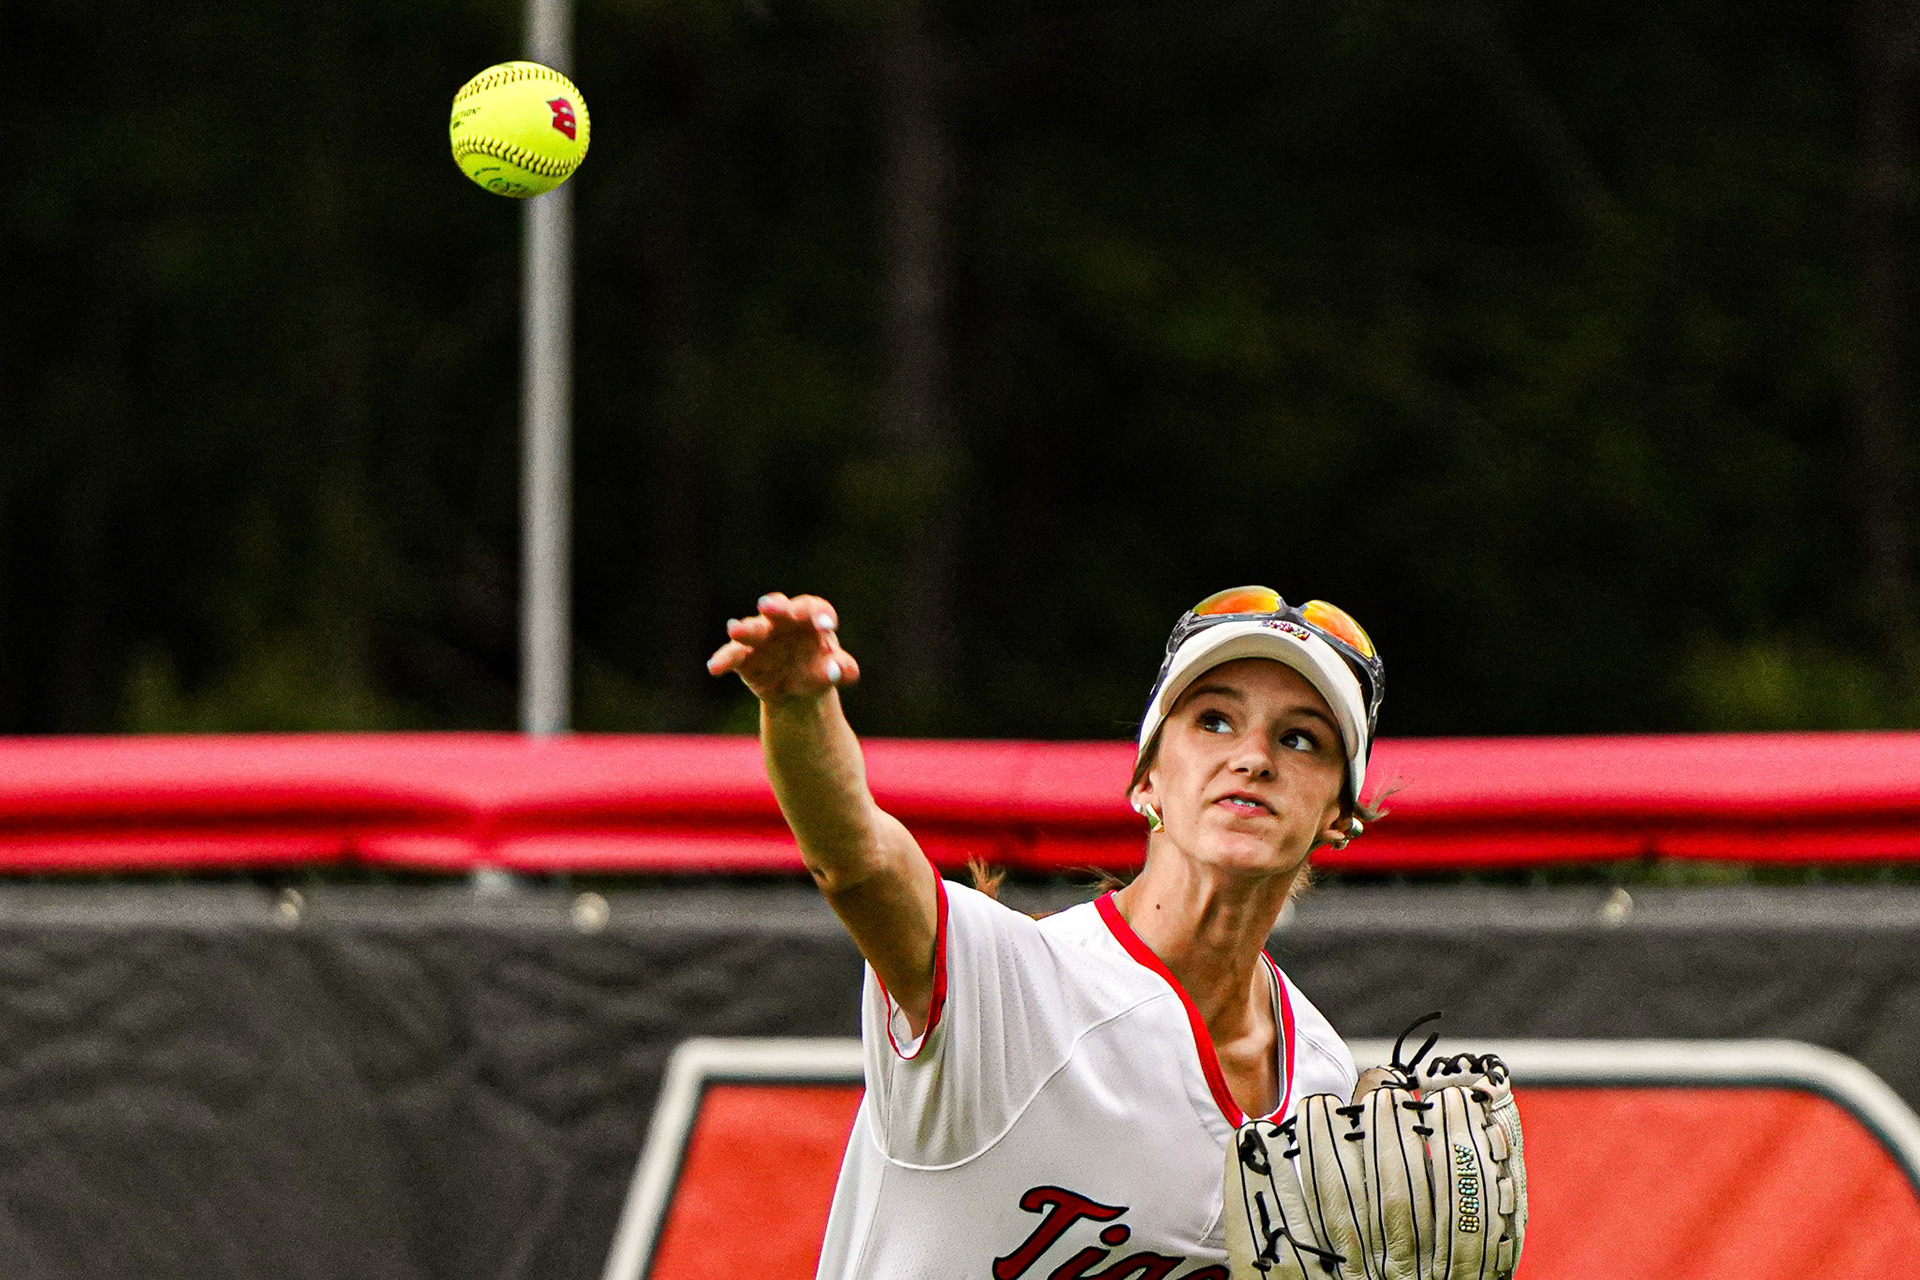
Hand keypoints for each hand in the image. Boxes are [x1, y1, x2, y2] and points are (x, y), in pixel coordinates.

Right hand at [706, 592, 860, 703]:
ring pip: (752, 628)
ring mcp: (761, 635)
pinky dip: (723, 660)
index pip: (814, 608)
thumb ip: (843, 670)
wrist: (797, 690)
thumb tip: (837, 669)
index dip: (819, 614)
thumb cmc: (819, 670)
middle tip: (767, 606)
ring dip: (744, 629)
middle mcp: (783, 620)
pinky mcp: (743, 654)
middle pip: (778, 608)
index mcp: (810, 618)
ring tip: (734, 630)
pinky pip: (732, 655)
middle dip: (773, 607)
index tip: (827, 625)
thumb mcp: (836, 672)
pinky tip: (715, 668)